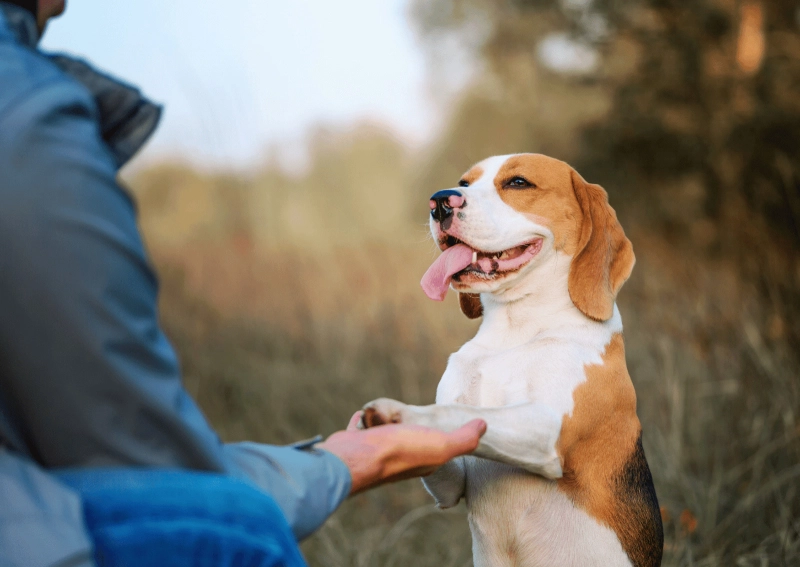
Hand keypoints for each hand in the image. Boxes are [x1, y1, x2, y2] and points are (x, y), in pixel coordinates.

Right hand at [317, 411, 485, 493]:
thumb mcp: (441, 445)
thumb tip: (484, 426)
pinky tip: (363, 415)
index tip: (444, 423)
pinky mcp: (356, 443)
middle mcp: (400, 459)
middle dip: (410, 427)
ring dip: (385, 422)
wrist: (356, 458)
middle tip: (413, 416)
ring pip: (384, 433)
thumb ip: (464, 439)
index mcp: (423, 461)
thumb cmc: (400, 451)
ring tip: (387, 414)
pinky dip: (362, 421)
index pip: (437, 447)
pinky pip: (361, 428)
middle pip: (408, 438)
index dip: (442, 436)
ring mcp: (376, 451)